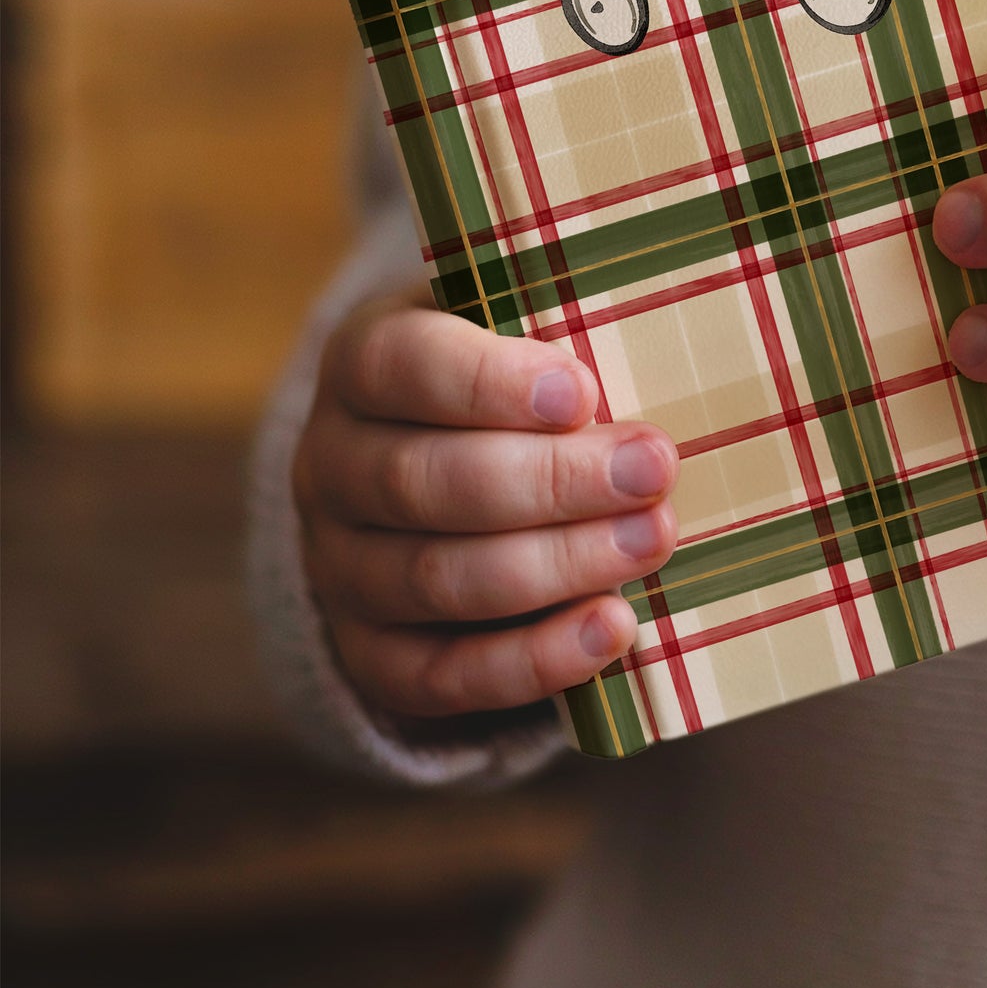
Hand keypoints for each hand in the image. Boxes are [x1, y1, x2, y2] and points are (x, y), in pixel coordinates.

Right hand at [294, 295, 679, 721]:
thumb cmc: (513, 374)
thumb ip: (563, 318)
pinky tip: (613, 627)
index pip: (399, 366)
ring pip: (436, 579)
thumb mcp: (518, 320)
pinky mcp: (371, 651)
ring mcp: (339, 566)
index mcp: (361, 362)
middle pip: (425, 482)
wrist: (444, 458)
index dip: (486, 383)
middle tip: (654, 469)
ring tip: (653, 539)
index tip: (582, 392)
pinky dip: (531, 660)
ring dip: (558, 565)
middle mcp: (330, 465)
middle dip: (553, 481)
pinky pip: (440, 676)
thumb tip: (655, 311)